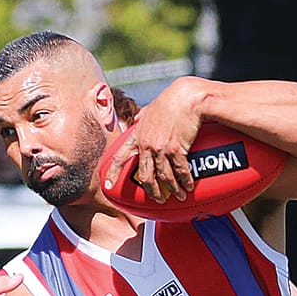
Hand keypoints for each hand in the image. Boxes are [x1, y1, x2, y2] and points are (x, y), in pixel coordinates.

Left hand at [104, 78, 204, 202]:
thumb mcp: (151, 108)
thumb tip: (138, 116)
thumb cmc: (171, 99)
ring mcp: (160, 148)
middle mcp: (146, 144)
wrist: (186, 97)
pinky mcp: (176, 149)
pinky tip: (189, 187)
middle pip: (145, 175)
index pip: (120, 157)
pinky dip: (185, 181)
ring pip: (164, 176)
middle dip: (152, 190)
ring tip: (179, 196)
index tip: (107, 185)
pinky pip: (180, 171)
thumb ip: (143, 116)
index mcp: (137, 135)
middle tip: (158, 198)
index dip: (113, 173)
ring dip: (172, 189)